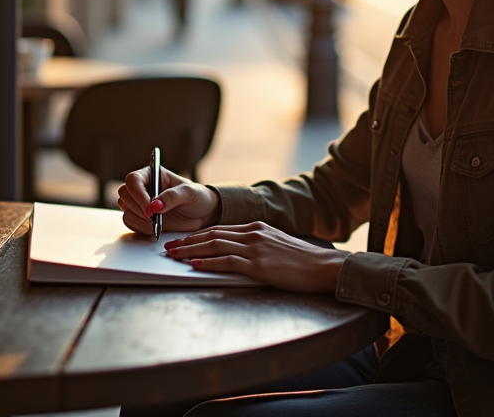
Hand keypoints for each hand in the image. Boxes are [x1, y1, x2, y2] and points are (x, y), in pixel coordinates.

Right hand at [116, 165, 220, 234]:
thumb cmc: (197, 197)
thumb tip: (154, 205)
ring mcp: (140, 203)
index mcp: (153, 174)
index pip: (133, 180)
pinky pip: (130, 223)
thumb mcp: (190, 193)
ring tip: (158, 224)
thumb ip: (172, 197)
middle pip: (124, 194)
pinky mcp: (141, 218)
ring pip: (125, 210)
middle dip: (138, 209)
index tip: (150, 209)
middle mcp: (143, 187)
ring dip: (140, 220)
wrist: (202, 215)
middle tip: (154, 218)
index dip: (138, 194)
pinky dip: (141, 229)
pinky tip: (155, 230)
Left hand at [164, 222, 349, 293]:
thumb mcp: (276, 245)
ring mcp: (255, 248)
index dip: (198, 234)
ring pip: (215, 245)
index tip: (182, 239)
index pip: (219, 228)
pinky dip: (208, 262)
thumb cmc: (301, 261)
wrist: (323, 267)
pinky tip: (195, 264)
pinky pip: (227, 262)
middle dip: (188, 240)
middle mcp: (253, 233)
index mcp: (256, 227)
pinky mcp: (258, 265)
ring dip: (191, 250)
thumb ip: (256, 245)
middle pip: (212, 234)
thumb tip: (235, 254)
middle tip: (170, 247)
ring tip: (174, 255)